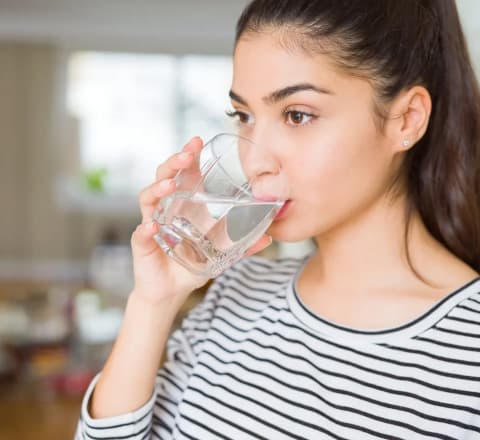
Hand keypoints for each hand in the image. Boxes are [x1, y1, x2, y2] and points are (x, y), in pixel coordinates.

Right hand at [130, 136, 272, 304]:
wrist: (171, 290)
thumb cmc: (191, 265)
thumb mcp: (221, 253)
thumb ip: (242, 245)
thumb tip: (269, 237)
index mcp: (184, 206)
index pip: (184, 175)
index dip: (189, 157)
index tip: (198, 141)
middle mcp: (166, 210)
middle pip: (165, 178)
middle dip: (174, 163)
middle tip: (187, 154)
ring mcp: (153, 224)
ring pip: (148, 198)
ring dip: (158, 189)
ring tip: (170, 185)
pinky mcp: (143, 244)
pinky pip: (141, 234)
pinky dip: (145, 230)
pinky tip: (151, 227)